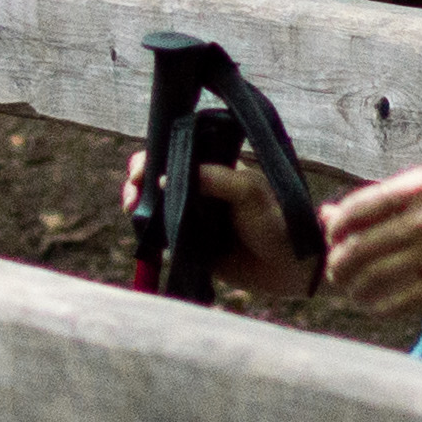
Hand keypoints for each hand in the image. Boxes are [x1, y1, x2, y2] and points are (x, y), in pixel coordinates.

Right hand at [117, 149, 324, 299]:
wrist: (289, 268)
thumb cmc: (276, 222)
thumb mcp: (249, 192)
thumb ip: (215, 179)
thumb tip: (166, 177)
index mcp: (215, 168)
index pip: (176, 153)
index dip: (154, 156)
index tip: (141, 169)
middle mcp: (201, 190)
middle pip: (158, 178)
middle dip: (138, 181)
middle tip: (132, 193)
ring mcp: (194, 218)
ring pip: (156, 206)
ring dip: (138, 205)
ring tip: (132, 210)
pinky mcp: (190, 246)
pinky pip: (162, 237)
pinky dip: (148, 234)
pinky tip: (142, 232)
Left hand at [315, 160, 421, 311]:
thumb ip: (383, 198)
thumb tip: (332, 214)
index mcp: (416, 186)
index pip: (355, 211)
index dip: (335, 228)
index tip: (334, 236)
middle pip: (357, 248)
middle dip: (337, 262)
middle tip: (337, 267)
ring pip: (372, 277)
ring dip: (352, 286)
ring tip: (351, 286)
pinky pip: (399, 300)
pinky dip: (377, 305)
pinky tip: (373, 302)